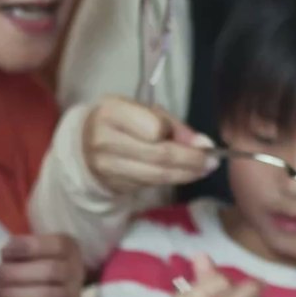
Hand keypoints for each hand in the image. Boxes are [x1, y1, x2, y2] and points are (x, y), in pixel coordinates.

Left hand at [0, 235, 83, 296]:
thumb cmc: (29, 269)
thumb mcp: (24, 254)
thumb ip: (16, 251)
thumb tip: (5, 255)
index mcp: (69, 249)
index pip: (58, 245)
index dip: (29, 247)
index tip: (3, 252)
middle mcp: (76, 272)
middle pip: (50, 271)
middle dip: (15, 273)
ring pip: (47, 296)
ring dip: (14, 293)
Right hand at [82, 96, 218, 194]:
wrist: (82, 144)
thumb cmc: (120, 121)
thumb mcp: (143, 111)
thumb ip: (173, 125)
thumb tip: (203, 144)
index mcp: (112, 113)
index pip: (155, 129)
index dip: (181, 138)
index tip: (202, 142)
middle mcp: (105, 141)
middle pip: (159, 156)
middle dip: (191, 161)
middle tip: (213, 162)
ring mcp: (107, 167)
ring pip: (157, 176)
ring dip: (185, 175)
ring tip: (204, 169)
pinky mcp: (114, 185)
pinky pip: (150, 185)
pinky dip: (171, 180)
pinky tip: (184, 174)